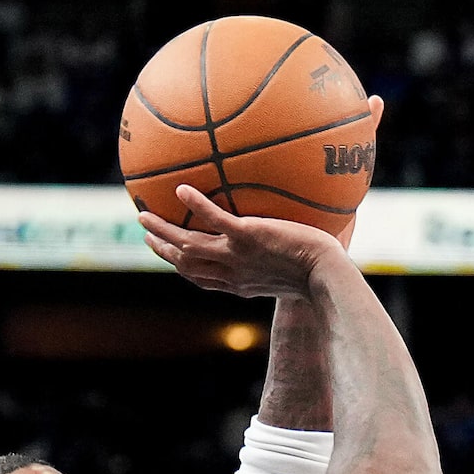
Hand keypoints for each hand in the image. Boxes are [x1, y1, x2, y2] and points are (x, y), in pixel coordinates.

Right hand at [139, 185, 335, 300]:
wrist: (330, 277)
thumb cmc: (324, 275)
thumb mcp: (297, 272)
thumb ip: (285, 257)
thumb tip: (294, 236)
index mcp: (241, 285)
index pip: (204, 279)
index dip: (183, 269)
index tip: (171, 256)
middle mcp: (233, 275)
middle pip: (186, 266)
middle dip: (163, 253)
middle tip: (146, 237)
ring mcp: (237, 256)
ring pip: (188, 247)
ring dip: (163, 232)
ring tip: (143, 215)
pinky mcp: (247, 237)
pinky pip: (213, 220)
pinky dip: (196, 206)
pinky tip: (181, 189)